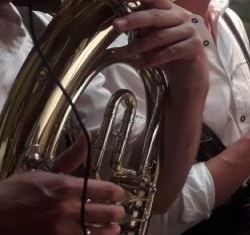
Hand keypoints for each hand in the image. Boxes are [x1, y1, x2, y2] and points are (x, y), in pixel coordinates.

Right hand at [0, 140, 125, 234]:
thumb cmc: (14, 194)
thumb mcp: (42, 172)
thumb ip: (69, 159)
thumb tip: (85, 140)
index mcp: (67, 187)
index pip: (107, 190)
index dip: (118, 194)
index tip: (119, 196)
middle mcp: (68, 209)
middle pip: (108, 213)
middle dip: (117, 213)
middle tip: (119, 214)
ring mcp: (62, 230)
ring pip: (100, 233)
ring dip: (109, 230)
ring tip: (112, 229)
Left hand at [111, 0, 211, 89]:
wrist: (189, 73)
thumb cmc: (167, 52)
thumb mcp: (152, 36)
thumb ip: (141, 27)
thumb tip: (118, 22)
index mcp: (171, 10)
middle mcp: (183, 17)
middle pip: (156, 15)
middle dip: (134, 20)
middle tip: (116, 26)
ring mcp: (191, 31)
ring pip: (160, 36)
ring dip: (138, 46)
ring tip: (121, 54)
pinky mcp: (195, 46)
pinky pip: (170, 52)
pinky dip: (152, 59)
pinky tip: (140, 65)